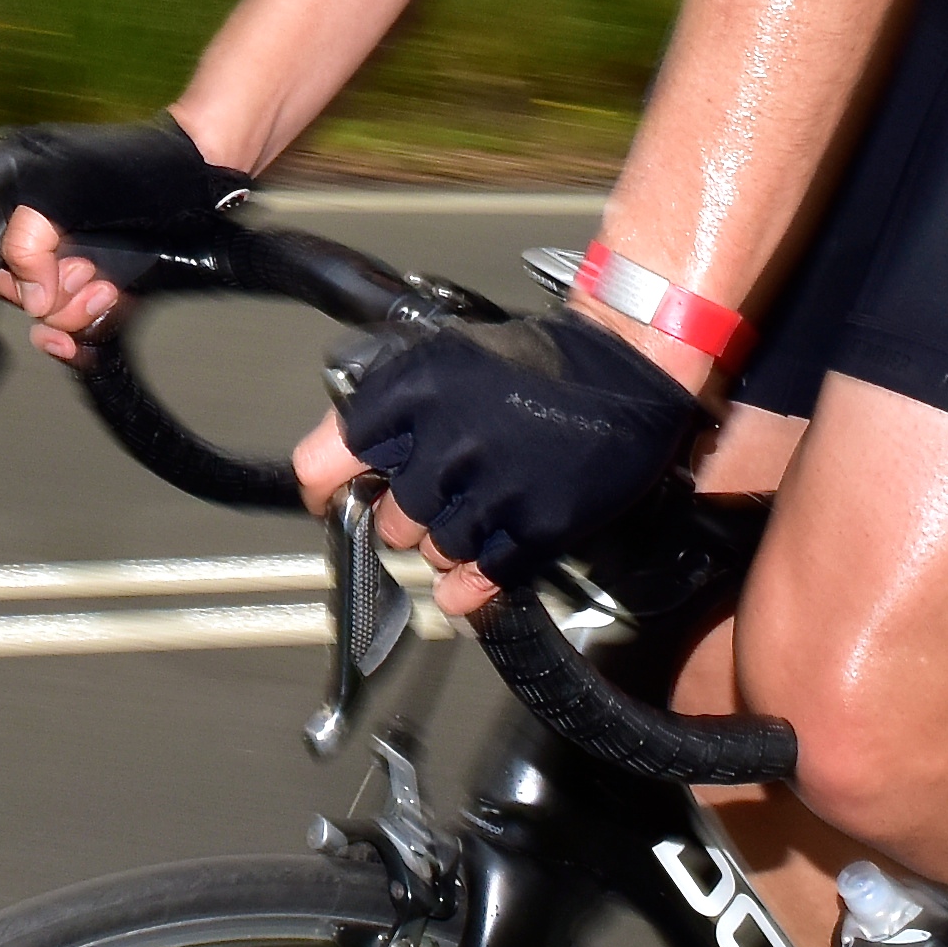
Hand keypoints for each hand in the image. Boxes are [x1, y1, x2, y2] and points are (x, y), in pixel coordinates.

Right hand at [0, 118, 252, 361]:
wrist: (198, 177)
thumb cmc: (132, 164)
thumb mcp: (62, 186)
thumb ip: (27, 240)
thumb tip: (30, 297)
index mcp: (0, 189)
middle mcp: (21, 228)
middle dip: (32, 295)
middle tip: (74, 281)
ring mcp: (55, 259)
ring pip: (36, 311)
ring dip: (70, 308)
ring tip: (105, 281)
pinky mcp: (88, 286)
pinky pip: (68, 329)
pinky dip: (84, 331)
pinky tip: (108, 304)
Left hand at [322, 309, 707, 586]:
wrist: (623, 367)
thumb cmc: (534, 363)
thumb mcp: (444, 358)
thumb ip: (388, 406)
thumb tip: (337, 459)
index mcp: (414, 393)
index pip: (326, 461)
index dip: (324, 487)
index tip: (327, 499)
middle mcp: (447, 442)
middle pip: (388, 519)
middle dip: (402, 518)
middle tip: (428, 503)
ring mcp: (495, 488)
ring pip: (433, 552)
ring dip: (443, 547)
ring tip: (470, 518)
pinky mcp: (538, 526)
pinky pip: (480, 579)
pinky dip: (466, 588)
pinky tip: (463, 584)